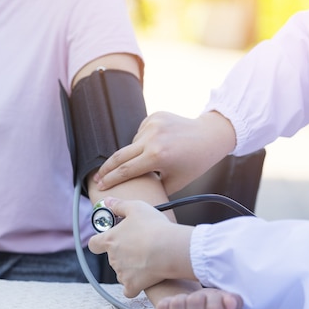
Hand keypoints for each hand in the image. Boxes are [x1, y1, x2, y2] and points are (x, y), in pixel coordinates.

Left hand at [88, 197, 193, 296]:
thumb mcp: (136, 207)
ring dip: (130, 268)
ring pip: (122, 272)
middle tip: (140, 246)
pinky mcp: (133, 285)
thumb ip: (119, 205)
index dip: (99, 242)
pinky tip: (145, 279)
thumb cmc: (153, 227)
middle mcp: (112, 258)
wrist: (169, 249)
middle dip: (123, 253)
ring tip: (147, 259)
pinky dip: (135, 285)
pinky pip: (129, 289)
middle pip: (112, 257)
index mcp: (110, 240)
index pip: (94, 244)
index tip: (108, 240)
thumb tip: (108, 202)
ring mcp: (121, 273)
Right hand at [93, 111, 235, 194]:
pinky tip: (159, 143)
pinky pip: (140, 133)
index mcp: (157, 156)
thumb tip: (134, 192)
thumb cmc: (195, 162)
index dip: (111, 180)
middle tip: (98, 177)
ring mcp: (152, 125)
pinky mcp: (154, 116)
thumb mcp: (175, 181)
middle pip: (120, 156)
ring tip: (155, 157)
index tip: (99, 185)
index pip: (126, 170)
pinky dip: (144, 141)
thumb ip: (153, 186)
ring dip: (135, 153)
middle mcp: (152, 138)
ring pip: (132, 144)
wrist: (210, 135)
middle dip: (107, 168)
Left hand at [153, 288, 242, 308]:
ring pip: (177, 304)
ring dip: (181, 298)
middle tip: (197, 301)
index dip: (212, 297)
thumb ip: (233, 301)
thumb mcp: (224, 303)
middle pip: (194, 303)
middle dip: (196, 297)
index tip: (210, 300)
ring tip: (186, 305)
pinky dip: (168, 301)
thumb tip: (231, 302)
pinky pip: (162, 307)